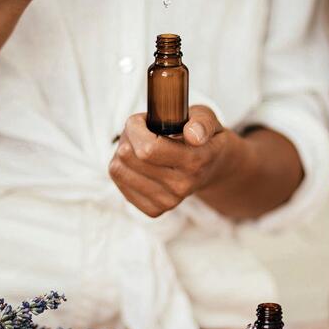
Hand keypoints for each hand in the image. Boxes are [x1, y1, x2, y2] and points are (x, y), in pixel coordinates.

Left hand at [109, 106, 245, 217]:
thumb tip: (193, 135)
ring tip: (139, 145)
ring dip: (122, 151)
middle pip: (128, 157)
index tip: (141, 120)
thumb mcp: (207, 119)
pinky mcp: (154, 209)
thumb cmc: (202, 138)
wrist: (210, 168)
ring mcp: (167, 201)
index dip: (136, 128)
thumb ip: (202, 123)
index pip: (148, 149)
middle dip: (128, 136)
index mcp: (194, 161)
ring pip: (118, 169)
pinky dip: (122, 167)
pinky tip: (138, 163)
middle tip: (141, 131)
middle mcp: (181, 186)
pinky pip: (118, 182)